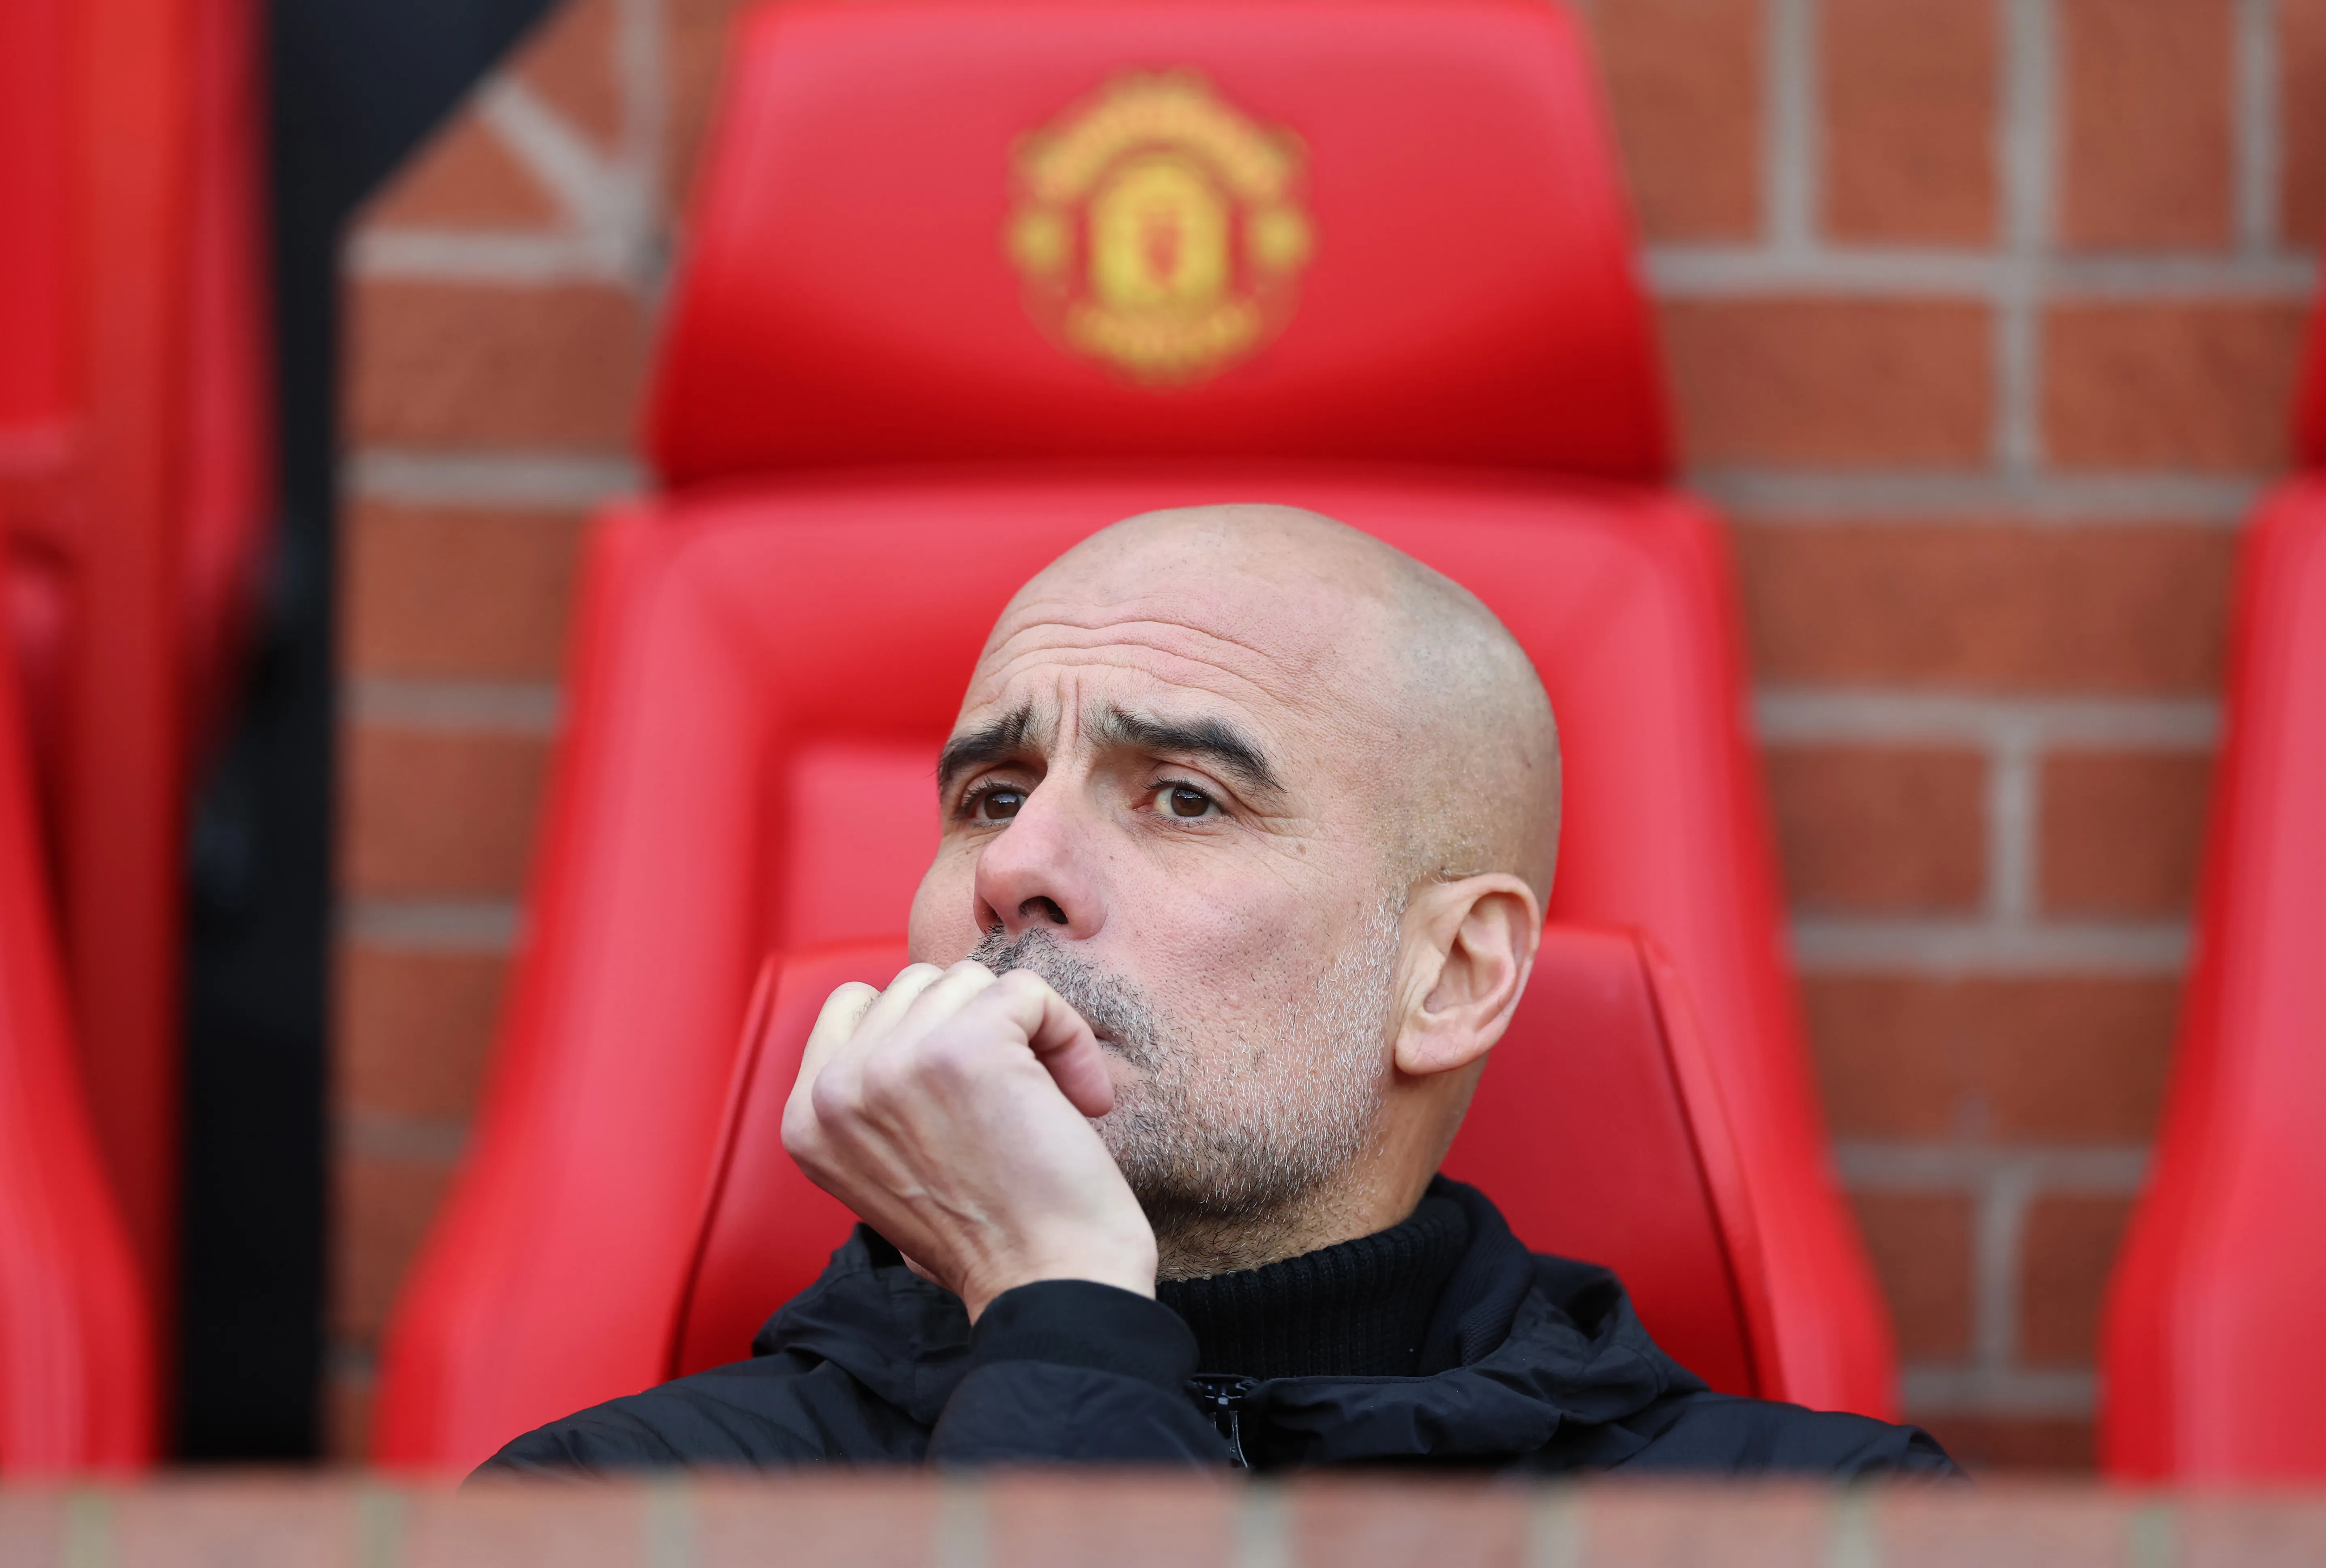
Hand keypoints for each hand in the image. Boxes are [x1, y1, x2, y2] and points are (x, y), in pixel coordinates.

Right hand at [781, 960, 1157, 1319]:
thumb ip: (875, 1099)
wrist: (1052, 1289)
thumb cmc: (990, 1240)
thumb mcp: (886, 1172)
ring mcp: (895, 1063)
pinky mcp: (965, 1048)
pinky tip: (1081, 1098)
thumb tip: (913, 1023)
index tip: (968, 1094)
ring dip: (1026, 1034)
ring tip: (1047, 1104)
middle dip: (977, 1029)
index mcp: (807, 1119)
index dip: (927, 1031)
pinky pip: (1027, 990)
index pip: (857, 1004)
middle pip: (918, 986)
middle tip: (1014, 1103)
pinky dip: (1068, 1035)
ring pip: (973, 982)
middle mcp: (836, 1088)